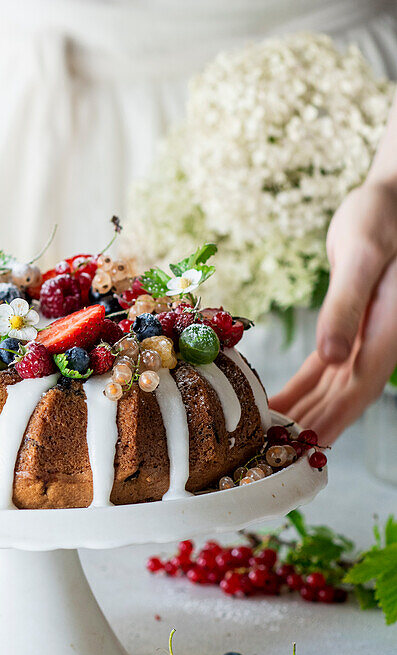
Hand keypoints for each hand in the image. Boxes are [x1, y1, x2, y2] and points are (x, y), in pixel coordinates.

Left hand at [271, 179, 396, 442]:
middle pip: (343, 398)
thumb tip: (332, 357)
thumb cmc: (380, 218)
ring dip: (304, 414)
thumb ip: (346, 306)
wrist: (391, 197)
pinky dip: (302, 387)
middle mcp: (378, 343)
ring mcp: (365, 338)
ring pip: (333, 388)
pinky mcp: (349, 327)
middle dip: (310, 428)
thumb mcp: (360, 256)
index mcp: (387, 331)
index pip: (356, 390)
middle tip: (271, 456)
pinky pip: (325, 368)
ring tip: (270, 440)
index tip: (300, 448)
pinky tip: (277, 402)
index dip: (330, 422)